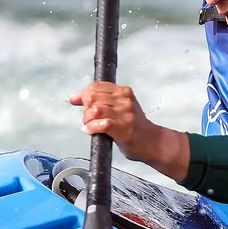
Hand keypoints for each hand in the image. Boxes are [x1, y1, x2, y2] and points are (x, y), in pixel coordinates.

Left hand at [70, 81, 188, 180]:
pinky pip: (100, 124)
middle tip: (89, 118)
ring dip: (88, 119)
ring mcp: (124, 114)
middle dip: (85, 108)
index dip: (83, 94)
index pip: (96, 86)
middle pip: (93, 97)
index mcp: (124, 92)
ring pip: (95, 110)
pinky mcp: (123, 128)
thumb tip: (75, 98)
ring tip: (91, 125)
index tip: (77, 101)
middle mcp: (124, 101)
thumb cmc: (135, 127)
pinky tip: (91, 131)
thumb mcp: (120, 108)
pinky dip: (91, 128)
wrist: (152, 142)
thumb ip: (100, 101)